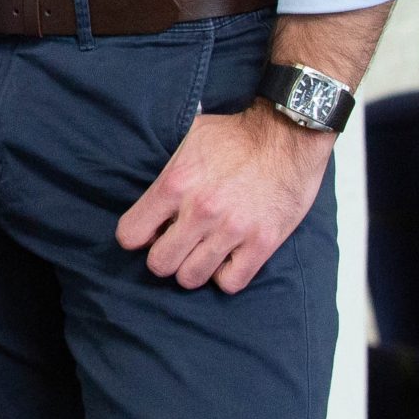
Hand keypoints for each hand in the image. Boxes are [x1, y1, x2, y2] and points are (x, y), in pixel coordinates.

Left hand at [116, 105, 333, 292]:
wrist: (288, 136)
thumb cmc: (236, 135)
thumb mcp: (189, 141)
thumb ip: (169, 174)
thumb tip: (154, 201)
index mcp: (175, 184)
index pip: (131, 233)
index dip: (137, 237)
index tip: (150, 232)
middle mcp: (199, 212)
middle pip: (159, 264)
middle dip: (163, 257)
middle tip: (177, 246)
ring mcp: (231, 230)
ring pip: (191, 278)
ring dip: (193, 269)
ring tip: (202, 253)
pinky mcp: (262, 243)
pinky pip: (231, 283)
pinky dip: (225, 276)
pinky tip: (228, 259)